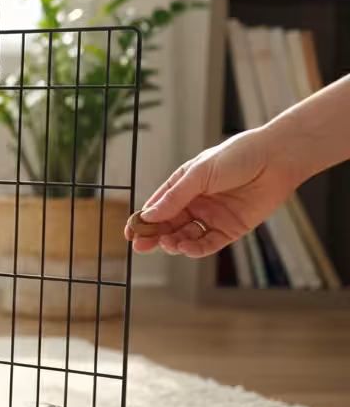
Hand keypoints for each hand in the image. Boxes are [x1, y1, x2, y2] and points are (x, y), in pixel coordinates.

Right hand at [125, 127, 301, 257]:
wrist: (276, 159)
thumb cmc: (237, 157)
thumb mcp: (199, 174)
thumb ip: (175, 197)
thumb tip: (149, 216)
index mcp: (184, 186)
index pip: (157, 207)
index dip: (143, 220)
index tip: (130, 233)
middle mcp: (196, 203)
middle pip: (168, 225)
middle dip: (154, 236)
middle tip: (141, 247)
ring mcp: (212, 217)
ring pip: (186, 236)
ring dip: (173, 243)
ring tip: (168, 244)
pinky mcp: (231, 229)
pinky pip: (208, 244)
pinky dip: (195, 249)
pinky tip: (185, 248)